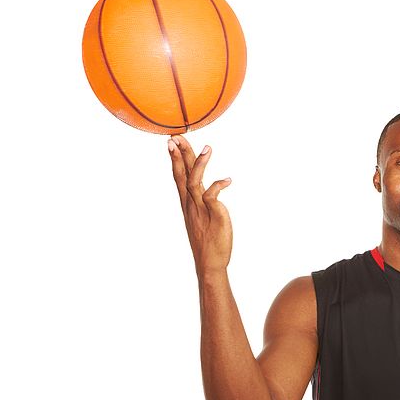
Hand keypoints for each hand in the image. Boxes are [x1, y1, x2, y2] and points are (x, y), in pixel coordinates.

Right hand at [168, 135, 232, 276]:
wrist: (210, 263)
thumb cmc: (208, 241)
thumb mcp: (201, 217)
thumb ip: (202, 201)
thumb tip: (207, 189)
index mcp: (187, 203)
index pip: (178, 176)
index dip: (175, 159)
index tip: (171, 142)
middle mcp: (191, 204)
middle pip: (182, 175)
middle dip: (179, 155)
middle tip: (175, 137)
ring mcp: (201, 209)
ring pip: (195, 182)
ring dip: (200, 164)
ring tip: (207, 147)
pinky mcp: (213, 215)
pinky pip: (213, 197)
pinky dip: (219, 185)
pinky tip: (228, 180)